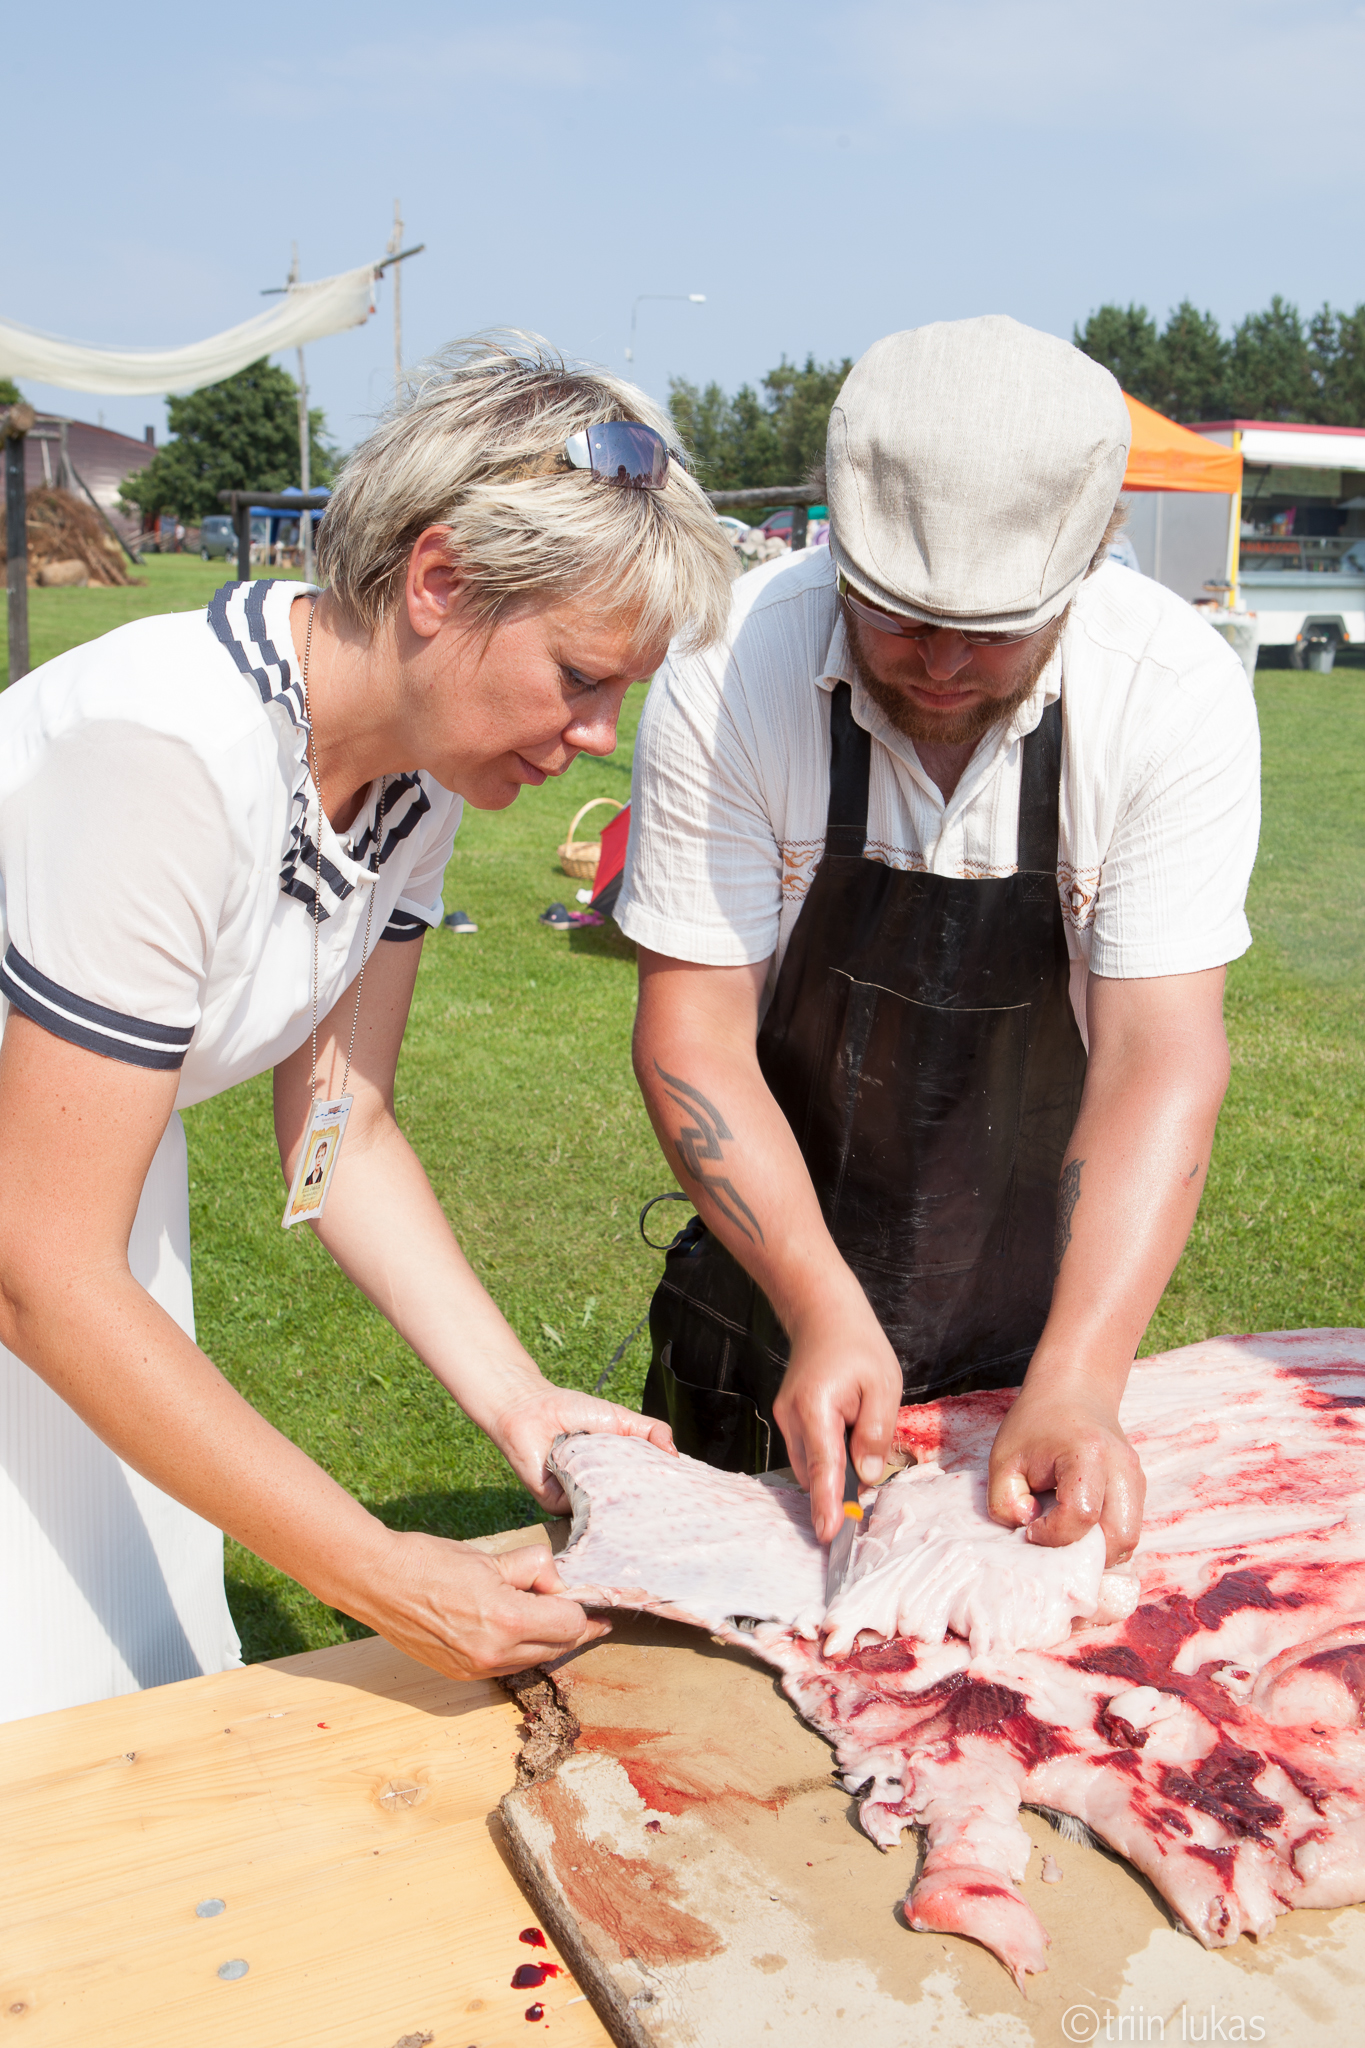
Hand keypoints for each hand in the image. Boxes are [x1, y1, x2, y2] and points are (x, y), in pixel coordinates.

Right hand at [357, 1529, 610, 1679]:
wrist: (378, 1582)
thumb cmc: (431, 1562)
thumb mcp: (492, 1558)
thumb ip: (533, 1570)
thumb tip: (557, 1583)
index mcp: (508, 1621)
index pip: (570, 1625)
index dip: (584, 1612)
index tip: (595, 1606)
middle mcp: (495, 1655)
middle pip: (557, 1648)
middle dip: (571, 1629)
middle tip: (580, 1611)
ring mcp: (475, 1669)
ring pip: (533, 1661)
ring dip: (546, 1642)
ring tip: (547, 1617)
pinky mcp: (458, 1674)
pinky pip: (505, 1668)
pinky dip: (518, 1651)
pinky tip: (515, 1629)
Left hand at [489, 1382, 675, 1512]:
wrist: (531, 1409)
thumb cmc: (573, 1410)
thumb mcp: (620, 1418)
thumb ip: (650, 1431)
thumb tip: (675, 1454)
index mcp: (614, 1472)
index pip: (642, 1490)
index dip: (661, 1494)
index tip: (685, 1498)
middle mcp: (598, 1490)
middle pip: (626, 1508)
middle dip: (646, 1507)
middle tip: (670, 1510)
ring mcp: (579, 1501)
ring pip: (606, 1514)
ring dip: (620, 1505)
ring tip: (637, 1498)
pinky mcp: (557, 1506)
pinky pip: (581, 1513)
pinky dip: (592, 1500)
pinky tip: (600, 1488)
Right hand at [772, 1306, 901, 1544]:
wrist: (824, 1315)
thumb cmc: (858, 1346)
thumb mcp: (883, 1385)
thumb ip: (876, 1432)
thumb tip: (867, 1476)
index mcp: (816, 1406)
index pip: (823, 1465)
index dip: (828, 1503)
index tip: (828, 1534)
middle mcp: (791, 1416)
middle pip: (814, 1471)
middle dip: (837, 1490)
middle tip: (864, 1500)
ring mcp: (785, 1418)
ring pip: (810, 1465)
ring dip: (833, 1472)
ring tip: (860, 1443)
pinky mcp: (788, 1419)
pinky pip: (808, 1452)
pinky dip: (827, 1459)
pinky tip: (847, 1441)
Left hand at [987, 1380, 1144, 1565]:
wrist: (1074, 1390)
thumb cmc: (1035, 1424)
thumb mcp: (1004, 1458)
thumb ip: (1005, 1502)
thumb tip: (1028, 1529)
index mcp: (1088, 1454)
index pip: (1081, 1515)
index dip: (1052, 1534)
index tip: (1030, 1528)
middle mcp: (1122, 1468)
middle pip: (1120, 1538)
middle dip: (1084, 1555)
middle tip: (1053, 1542)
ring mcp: (1136, 1478)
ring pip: (1129, 1540)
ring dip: (1098, 1551)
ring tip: (1065, 1535)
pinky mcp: (1138, 1488)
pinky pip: (1129, 1529)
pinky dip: (1105, 1540)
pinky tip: (1079, 1527)